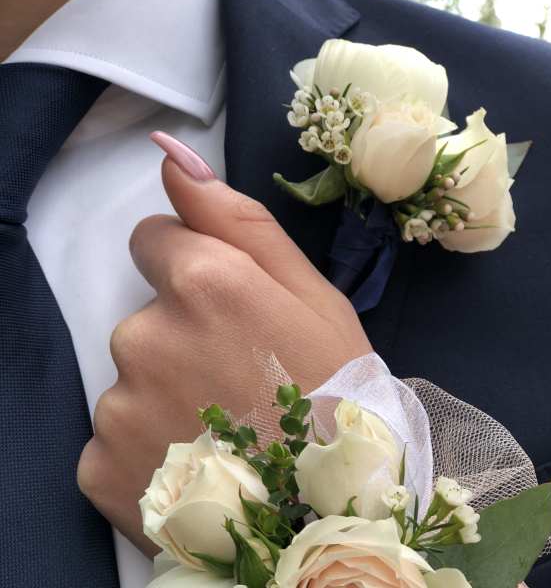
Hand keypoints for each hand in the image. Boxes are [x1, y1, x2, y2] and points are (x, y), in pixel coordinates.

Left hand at [77, 143, 370, 555]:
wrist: (330, 511)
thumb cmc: (334, 389)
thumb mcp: (311, 295)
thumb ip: (238, 219)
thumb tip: (171, 155)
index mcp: (202, 284)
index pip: (153, 239)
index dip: (193, 269)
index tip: (227, 308)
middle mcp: (146, 337)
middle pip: (144, 312)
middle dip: (181, 333)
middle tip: (237, 379)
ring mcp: (118, 407)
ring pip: (129, 375)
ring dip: (166, 391)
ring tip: (220, 427)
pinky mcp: (100, 468)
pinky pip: (112, 436)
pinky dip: (145, 446)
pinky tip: (194, 462)